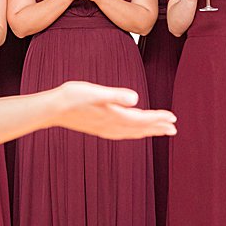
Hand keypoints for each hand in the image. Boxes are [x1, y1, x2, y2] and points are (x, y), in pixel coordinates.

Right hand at [53, 81, 176, 139]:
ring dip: (147, 131)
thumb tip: (136, 98)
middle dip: (157, 128)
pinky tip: (132, 130)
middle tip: (174, 129)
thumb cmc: (72, 97)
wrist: (51, 109)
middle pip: (140, 128)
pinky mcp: (98, 128)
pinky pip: (122, 133)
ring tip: (159, 130)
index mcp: (114, 116)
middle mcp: (111, 126)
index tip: (173, 118)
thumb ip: (116, 95)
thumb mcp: (95, 92)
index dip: (158, 119)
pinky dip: (133, 132)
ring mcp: (105, 128)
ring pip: (132, 132)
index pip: (142, 119)